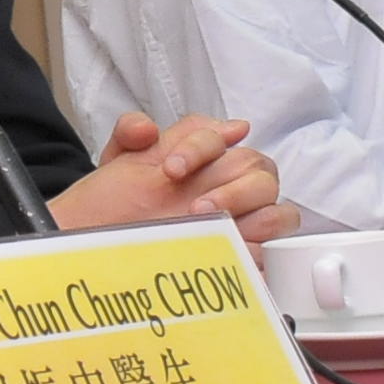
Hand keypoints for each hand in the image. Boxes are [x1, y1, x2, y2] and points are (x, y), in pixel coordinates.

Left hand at [51, 112, 283, 232]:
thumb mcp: (118, 164)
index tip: (170, 170)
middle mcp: (229, 184)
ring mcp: (242, 221)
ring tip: (215, 228)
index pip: (219, 137)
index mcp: (205, 156)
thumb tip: (148, 127)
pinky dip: (262, 247)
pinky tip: (234, 251)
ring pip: (279, 209)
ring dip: (252, 217)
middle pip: (260, 169)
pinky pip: (276, 248)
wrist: (104, 242)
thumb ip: (129, 133)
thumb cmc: (114, 202)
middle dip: (232, 188)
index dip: (200, 147)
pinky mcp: (247, 256)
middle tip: (196, 208)